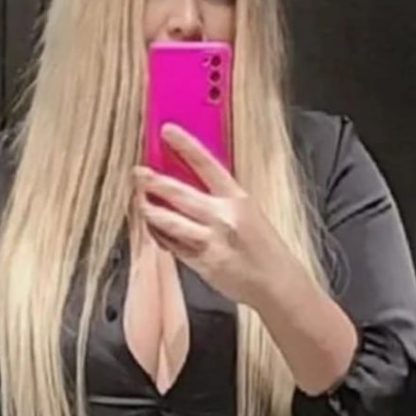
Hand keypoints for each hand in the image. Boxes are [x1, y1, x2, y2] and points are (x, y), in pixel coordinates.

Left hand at [133, 123, 293, 306]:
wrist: (276, 283)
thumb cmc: (264, 249)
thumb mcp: (249, 213)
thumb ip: (221, 198)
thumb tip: (191, 181)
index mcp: (238, 198)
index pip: (207, 164)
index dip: (185, 145)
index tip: (167, 131)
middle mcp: (223, 216)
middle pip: (179, 193)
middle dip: (153, 181)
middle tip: (138, 173)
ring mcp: (210, 240)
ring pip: (169, 220)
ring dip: (149, 210)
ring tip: (140, 202)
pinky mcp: (201, 262)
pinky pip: (172, 245)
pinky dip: (160, 235)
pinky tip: (153, 228)